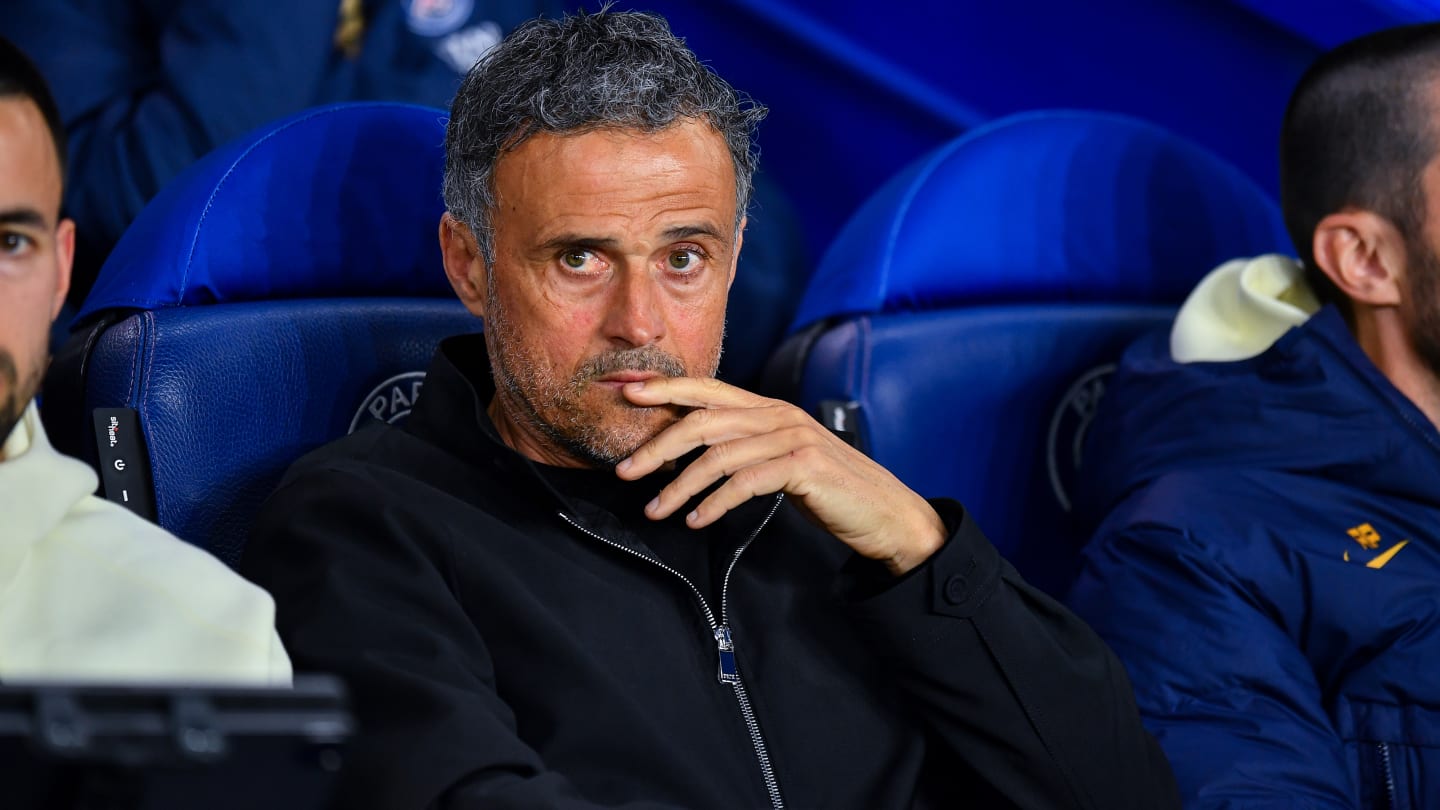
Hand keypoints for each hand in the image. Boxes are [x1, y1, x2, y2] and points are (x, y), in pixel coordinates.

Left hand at [615, 377, 945, 575]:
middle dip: (658, 445)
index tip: (628, 394)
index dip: (667, 389)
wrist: (886, 513)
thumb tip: (687, 456)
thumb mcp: (781, 460)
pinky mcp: (805, 467)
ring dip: (680, 486)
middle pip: (704, 421)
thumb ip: (743, 450)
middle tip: (624, 471)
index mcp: (770, 409)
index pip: (709, 389)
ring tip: (656, 510)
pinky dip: (714, 503)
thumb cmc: (830, 491)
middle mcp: (779, 415)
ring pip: (719, 455)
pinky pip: (745, 482)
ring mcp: (793, 438)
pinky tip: (696, 520)